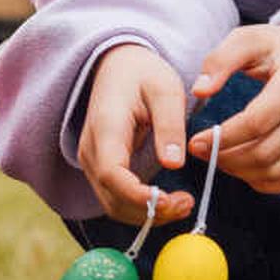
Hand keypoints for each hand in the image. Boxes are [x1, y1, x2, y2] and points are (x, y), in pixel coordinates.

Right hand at [76, 42, 198, 227]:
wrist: (119, 65)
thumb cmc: (144, 74)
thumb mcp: (166, 90)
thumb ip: (169, 125)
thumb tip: (174, 164)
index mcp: (106, 126)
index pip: (111, 173)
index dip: (138, 195)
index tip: (170, 201)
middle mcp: (91, 149)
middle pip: (112, 197)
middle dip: (149, 211)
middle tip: (187, 204)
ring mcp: (92, 161)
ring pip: (112, 204)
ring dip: (146, 214)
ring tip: (183, 204)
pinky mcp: (101, 168)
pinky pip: (116, 198)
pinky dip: (140, 207)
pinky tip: (168, 201)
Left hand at [193, 23, 279, 194]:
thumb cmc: (277, 48)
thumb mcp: (248, 39)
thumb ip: (220, 60)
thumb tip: (199, 91)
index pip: (255, 124)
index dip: (221, 139)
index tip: (195, 141)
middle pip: (263, 154)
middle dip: (225, 158)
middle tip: (201, 151)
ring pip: (274, 173)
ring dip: (239, 172)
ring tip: (218, 156)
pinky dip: (259, 181)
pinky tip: (240, 165)